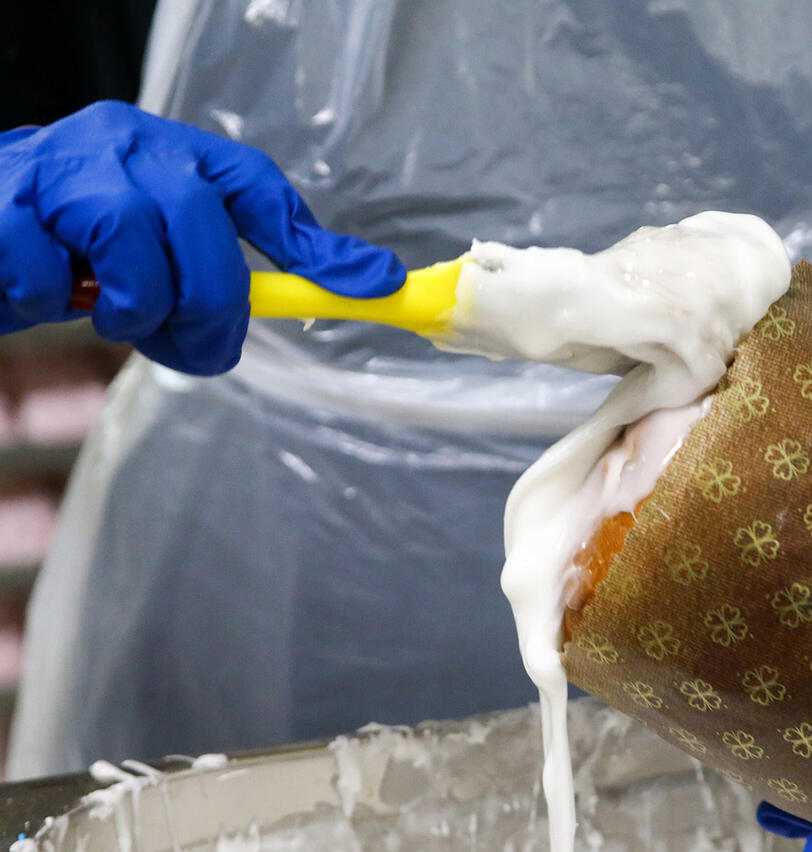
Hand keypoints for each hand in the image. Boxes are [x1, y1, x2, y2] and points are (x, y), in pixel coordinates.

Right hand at [0, 101, 404, 374]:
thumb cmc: (80, 234)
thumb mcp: (162, 236)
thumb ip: (230, 262)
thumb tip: (352, 285)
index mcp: (173, 153)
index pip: (257, 187)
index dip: (315, 243)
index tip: (372, 284)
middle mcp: (126, 147)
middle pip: (206, 241)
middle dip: (210, 312)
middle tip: (194, 341)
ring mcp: (64, 170)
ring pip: (135, 265)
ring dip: (131, 314)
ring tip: (108, 309)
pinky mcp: (4, 206)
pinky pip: (49, 283)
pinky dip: (48, 305)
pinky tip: (43, 289)